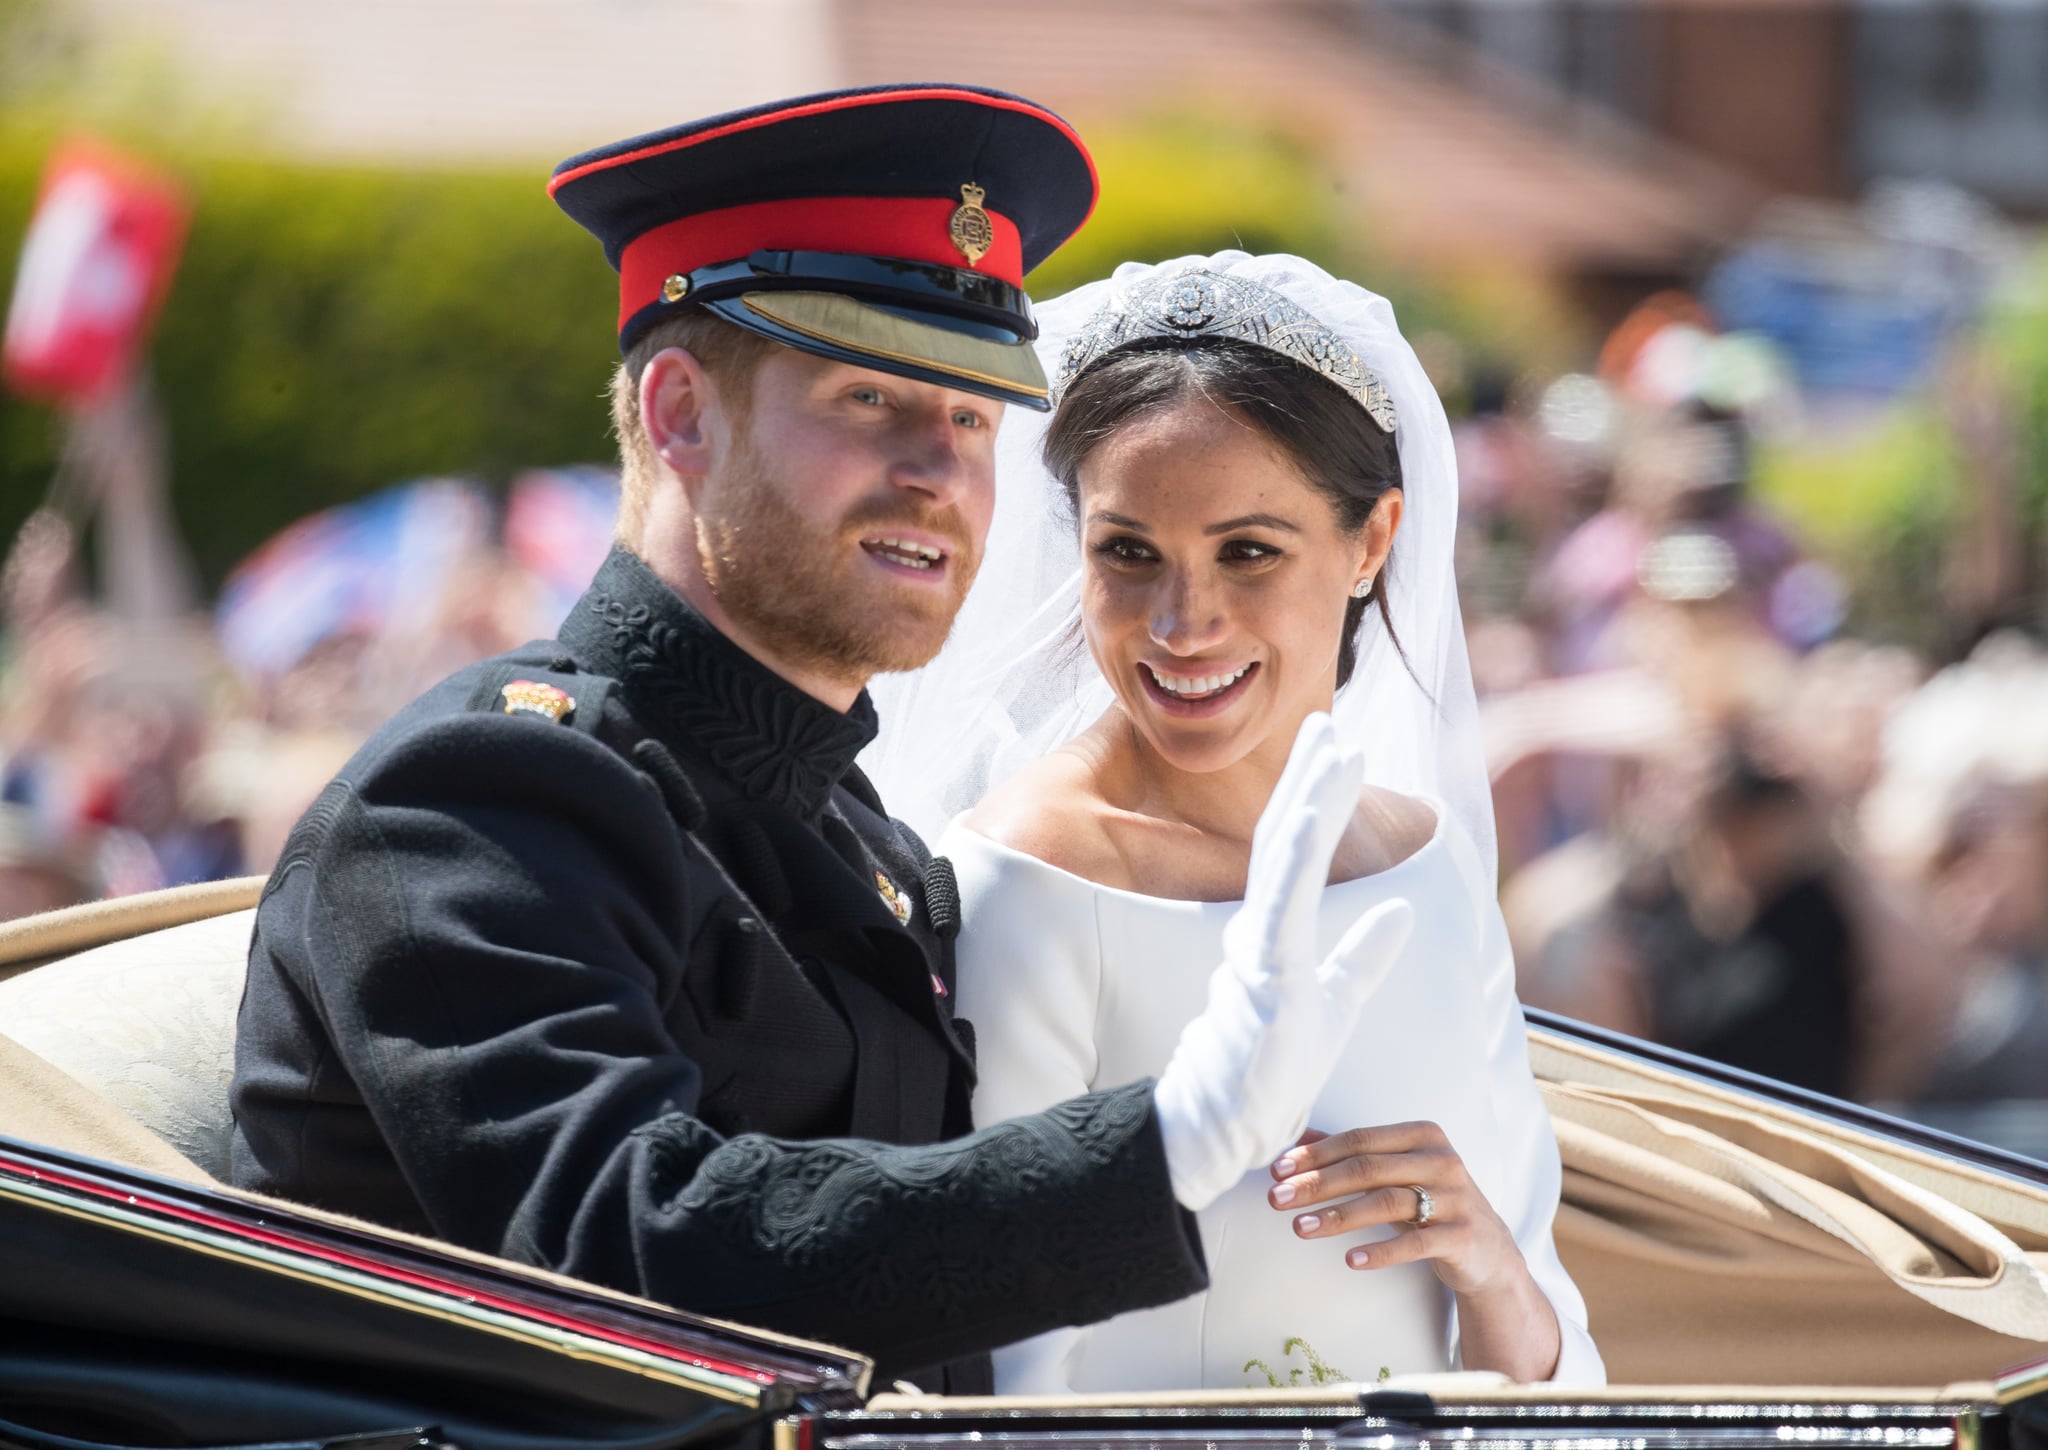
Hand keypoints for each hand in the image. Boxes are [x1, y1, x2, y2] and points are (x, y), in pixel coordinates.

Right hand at [1153, 713, 1414, 1211]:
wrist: (1229, 1127)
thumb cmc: (1271, 1071)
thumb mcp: (1336, 1003)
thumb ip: (1365, 956)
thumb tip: (1399, 908)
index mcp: (1276, 932)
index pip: (1298, 850)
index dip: (1318, 795)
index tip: (1338, 746)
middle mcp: (1261, 928)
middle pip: (1287, 836)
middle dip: (1310, 775)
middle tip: (1327, 719)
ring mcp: (1260, 948)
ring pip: (1284, 855)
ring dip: (1309, 796)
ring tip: (1330, 746)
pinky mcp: (1266, 974)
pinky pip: (1281, 902)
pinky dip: (1297, 854)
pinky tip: (1311, 812)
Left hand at [1268, 1122, 1522, 1294]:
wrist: (1487, 1251)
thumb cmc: (1431, 1203)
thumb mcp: (1396, 1173)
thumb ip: (1354, 1154)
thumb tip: (1299, 1138)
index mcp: (1423, 1135)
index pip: (1359, 1140)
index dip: (1315, 1154)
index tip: (1278, 1170)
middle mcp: (1442, 1160)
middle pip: (1367, 1169)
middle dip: (1317, 1184)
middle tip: (1277, 1199)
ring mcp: (1456, 1198)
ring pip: (1387, 1202)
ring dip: (1338, 1216)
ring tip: (1300, 1229)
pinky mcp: (1462, 1236)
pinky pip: (1415, 1243)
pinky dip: (1379, 1251)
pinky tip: (1349, 1260)